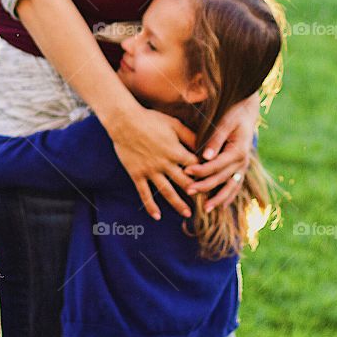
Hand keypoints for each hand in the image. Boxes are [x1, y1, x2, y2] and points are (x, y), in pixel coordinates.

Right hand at [105, 103, 199, 220]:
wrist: (124, 121)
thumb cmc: (150, 119)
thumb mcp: (174, 123)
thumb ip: (190, 136)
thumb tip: (204, 146)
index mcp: (175, 151)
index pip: (196, 167)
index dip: (205, 175)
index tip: (213, 182)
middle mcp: (164, 164)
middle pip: (185, 183)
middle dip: (196, 193)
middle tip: (206, 204)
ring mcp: (150, 171)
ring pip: (167, 191)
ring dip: (178, 204)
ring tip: (187, 214)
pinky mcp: (137, 174)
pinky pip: (144, 193)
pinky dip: (151, 206)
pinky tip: (157, 216)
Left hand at [183, 92, 259, 212]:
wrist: (247, 112)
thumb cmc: (233, 114)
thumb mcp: (225, 122)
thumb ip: (215, 139)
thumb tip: (205, 156)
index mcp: (239, 150)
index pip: (217, 165)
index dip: (201, 170)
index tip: (186, 172)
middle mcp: (243, 161)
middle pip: (221, 178)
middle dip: (204, 186)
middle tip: (188, 190)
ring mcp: (243, 167)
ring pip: (231, 187)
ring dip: (218, 199)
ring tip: (206, 209)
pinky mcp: (241, 169)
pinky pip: (235, 186)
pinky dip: (228, 197)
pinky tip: (219, 206)